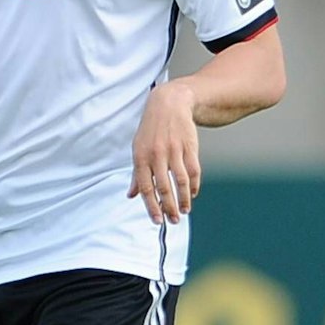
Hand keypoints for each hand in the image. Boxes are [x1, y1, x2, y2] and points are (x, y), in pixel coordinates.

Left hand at [128, 82, 199, 223]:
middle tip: (174, 221)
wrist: (169, 104)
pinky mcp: (189, 146)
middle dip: (169, 208)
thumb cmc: (151, 130)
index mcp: (141, 157)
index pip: (146, 188)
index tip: (157, 221)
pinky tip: (192, 194)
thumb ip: (136, 174)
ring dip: (183, 199)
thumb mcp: (138, 149)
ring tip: (184, 211)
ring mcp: (174, 150)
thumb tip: (131, 196)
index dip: (152, 206)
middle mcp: (157, 154)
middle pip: (164, 187)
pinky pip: (193, 170)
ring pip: (181, 181)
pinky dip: (194, 185)